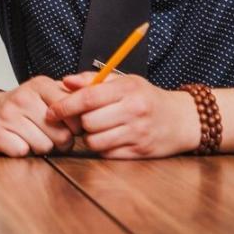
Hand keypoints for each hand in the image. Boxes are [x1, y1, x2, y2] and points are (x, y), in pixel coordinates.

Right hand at [0, 76, 77, 156]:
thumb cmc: (24, 108)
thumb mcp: (47, 94)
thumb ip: (72, 95)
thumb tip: (97, 95)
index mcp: (39, 85)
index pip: (73, 114)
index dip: (74, 127)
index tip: (67, 127)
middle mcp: (22, 96)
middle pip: (61, 135)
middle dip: (59, 142)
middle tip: (47, 134)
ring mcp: (7, 113)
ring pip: (43, 146)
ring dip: (41, 148)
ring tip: (32, 137)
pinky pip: (23, 152)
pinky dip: (23, 151)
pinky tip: (18, 141)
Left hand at [46, 72, 198, 158]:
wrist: (182, 120)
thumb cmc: (146, 97)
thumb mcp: (124, 81)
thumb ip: (92, 80)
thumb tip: (65, 81)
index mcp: (128, 89)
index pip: (88, 98)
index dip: (65, 106)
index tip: (52, 111)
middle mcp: (134, 111)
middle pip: (89, 122)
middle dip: (80, 122)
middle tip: (84, 119)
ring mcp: (138, 133)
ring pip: (96, 141)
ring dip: (90, 136)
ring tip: (98, 128)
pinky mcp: (140, 152)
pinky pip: (107, 154)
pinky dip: (103, 148)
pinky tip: (110, 138)